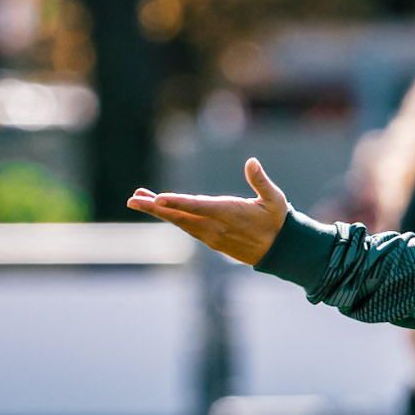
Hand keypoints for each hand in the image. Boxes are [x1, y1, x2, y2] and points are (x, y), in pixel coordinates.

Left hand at [127, 157, 288, 265]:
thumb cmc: (278, 221)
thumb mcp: (275, 200)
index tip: (157, 198)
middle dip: (154, 207)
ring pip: (180, 223)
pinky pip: (187, 227)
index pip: (197, 207)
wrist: (282, 251)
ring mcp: (212, 236)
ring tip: (138, 199)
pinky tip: (162, 209)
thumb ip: (261, 181)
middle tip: (132, 199)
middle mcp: (216, 227)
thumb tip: (251, 162)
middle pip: (180, 217)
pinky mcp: (212, 240)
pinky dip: (172, 218)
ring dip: (159, 211)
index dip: (176, 202)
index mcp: (228, 214)